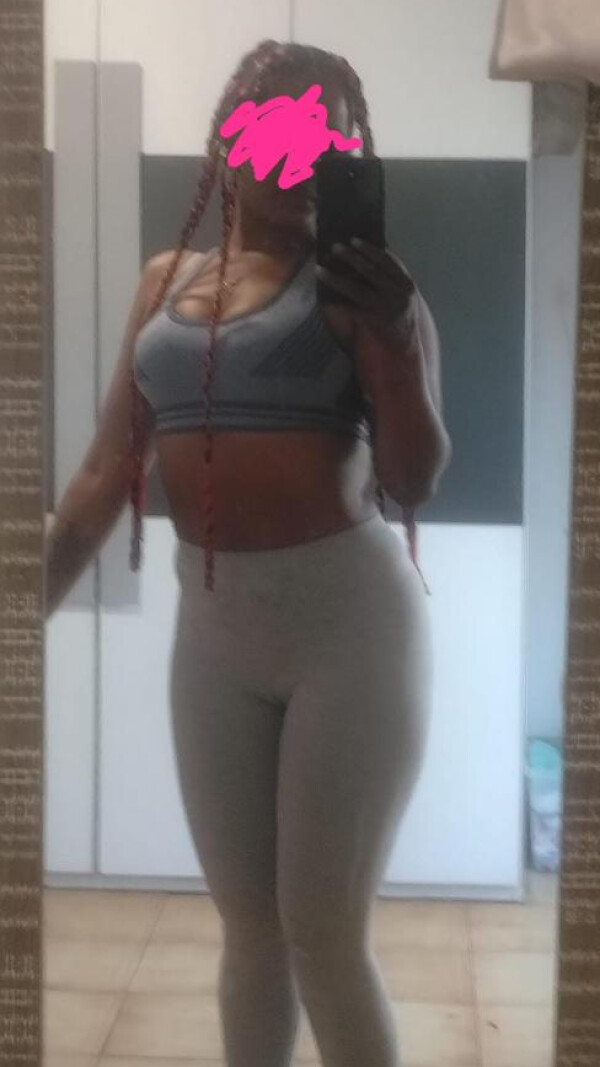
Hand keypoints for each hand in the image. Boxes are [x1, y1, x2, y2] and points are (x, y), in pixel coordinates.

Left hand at [316, 238, 417, 352]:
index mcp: (406, 283)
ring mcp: (386, 308)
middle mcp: (398, 294)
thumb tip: (377, 245)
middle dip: (351, 257)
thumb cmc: (401, 312)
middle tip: (334, 247)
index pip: (386, 260)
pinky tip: (324, 297)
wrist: (406, 344)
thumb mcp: (403, 291)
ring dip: (336, 279)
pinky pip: (352, 310)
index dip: (369, 249)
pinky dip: (337, 303)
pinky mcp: (375, 322)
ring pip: (357, 290)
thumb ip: (392, 272)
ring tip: (320, 269)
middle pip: (370, 271)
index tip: (353, 240)